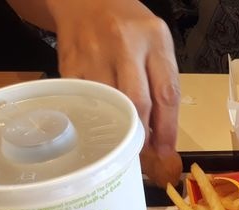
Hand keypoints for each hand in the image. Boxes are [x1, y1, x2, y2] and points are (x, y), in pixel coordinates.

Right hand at [48, 0, 181, 185]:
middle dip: (143, 134)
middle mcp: (125, 44)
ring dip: (119, 129)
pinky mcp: (70, 63)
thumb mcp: (157, 44)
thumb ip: (162, 82)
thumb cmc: (129, 27)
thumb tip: (162, 134)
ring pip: (109, 104)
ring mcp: (94, 53)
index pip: (166, 93)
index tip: (167, 152)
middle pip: (137, 102)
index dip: (168, 129)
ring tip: (125, 142)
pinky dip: (94, 117)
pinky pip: (84, 100)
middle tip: (145, 154)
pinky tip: (100, 125)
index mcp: (154, 40)